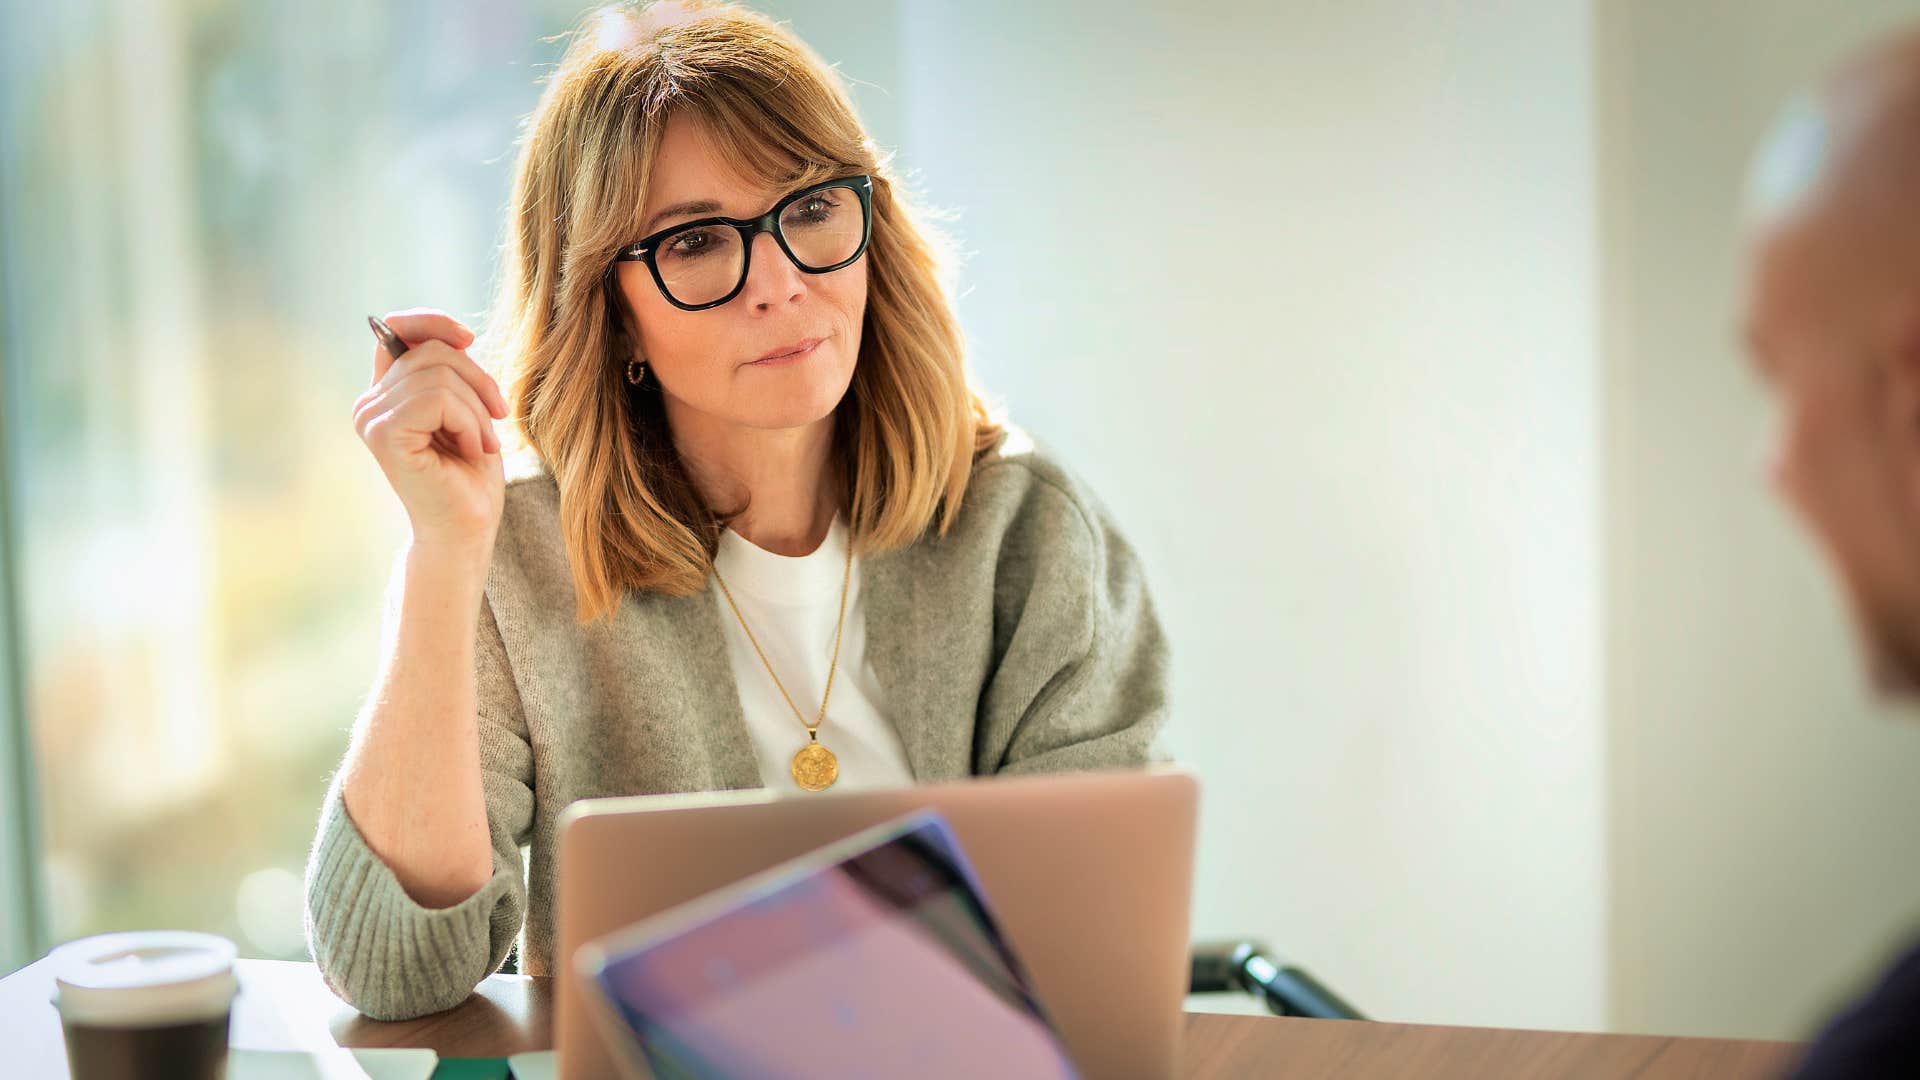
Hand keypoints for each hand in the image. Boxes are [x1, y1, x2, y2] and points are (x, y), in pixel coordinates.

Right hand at [352, 308, 509, 554]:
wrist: (467, 529)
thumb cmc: (470, 475)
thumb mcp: (467, 408)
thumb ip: (449, 371)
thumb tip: (453, 334)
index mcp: (385, 394)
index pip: (396, 330)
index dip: (432, 322)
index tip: (468, 338)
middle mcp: (369, 404)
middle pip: (432, 351)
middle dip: (478, 382)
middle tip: (495, 422)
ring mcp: (372, 418)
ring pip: (440, 376)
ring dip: (477, 410)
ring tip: (479, 444)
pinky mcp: (385, 434)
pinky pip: (439, 399)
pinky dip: (469, 422)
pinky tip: (469, 450)